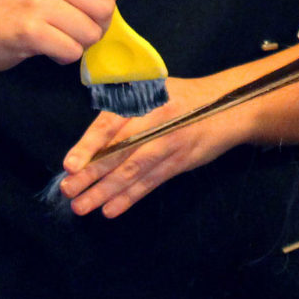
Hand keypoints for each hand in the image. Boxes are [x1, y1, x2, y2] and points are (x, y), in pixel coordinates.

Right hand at [0, 0, 132, 72]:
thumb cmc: (11, 1)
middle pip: (104, 4)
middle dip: (96, 23)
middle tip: (72, 24)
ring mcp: (34, 0)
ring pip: (91, 31)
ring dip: (80, 41)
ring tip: (58, 34)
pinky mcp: (29, 31)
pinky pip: (72, 50)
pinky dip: (64, 54)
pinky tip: (47, 46)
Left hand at [56, 74, 247, 217]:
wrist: (230, 106)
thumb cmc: (184, 97)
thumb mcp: (156, 88)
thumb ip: (126, 104)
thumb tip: (92, 134)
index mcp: (144, 100)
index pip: (111, 123)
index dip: (89, 145)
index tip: (70, 164)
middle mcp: (156, 121)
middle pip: (118, 152)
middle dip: (91, 174)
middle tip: (68, 191)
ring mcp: (169, 143)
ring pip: (132, 171)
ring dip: (105, 191)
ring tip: (82, 207)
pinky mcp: (180, 162)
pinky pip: (151, 182)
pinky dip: (130, 197)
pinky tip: (111, 210)